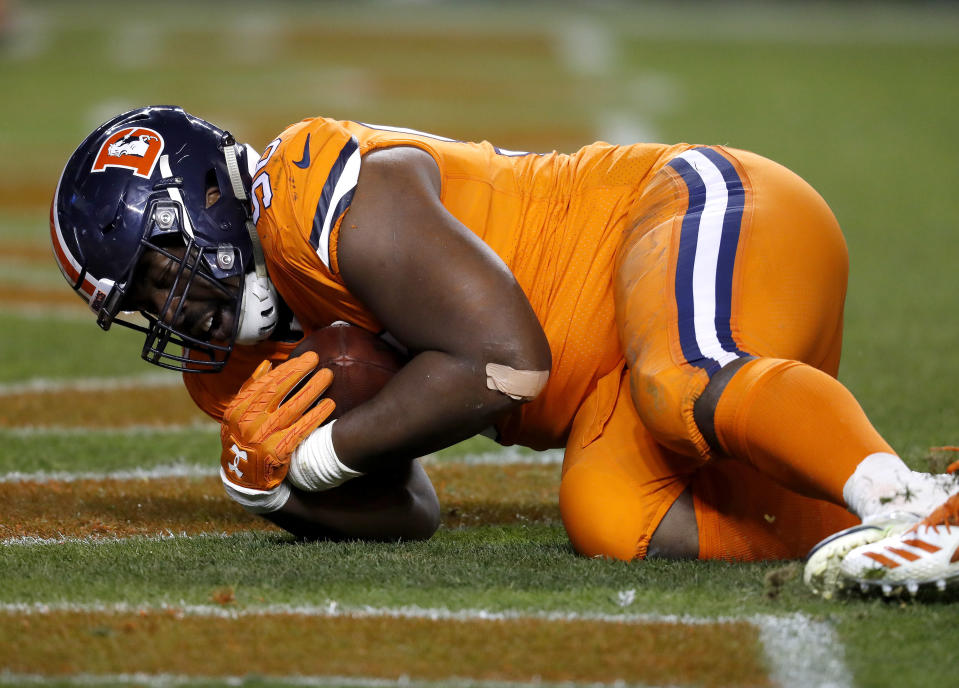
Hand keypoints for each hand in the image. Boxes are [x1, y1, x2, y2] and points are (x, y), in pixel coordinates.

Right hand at [220, 352, 334, 490]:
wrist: (243, 479)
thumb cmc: (243, 440)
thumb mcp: (237, 416)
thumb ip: (250, 389)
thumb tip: (267, 364)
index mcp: (237, 409)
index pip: (265, 383)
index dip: (287, 368)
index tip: (305, 358)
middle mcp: (248, 421)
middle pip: (279, 391)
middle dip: (300, 372)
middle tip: (317, 359)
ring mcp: (262, 437)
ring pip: (292, 407)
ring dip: (312, 389)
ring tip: (328, 376)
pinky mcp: (276, 451)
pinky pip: (300, 429)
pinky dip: (316, 415)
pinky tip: (329, 404)